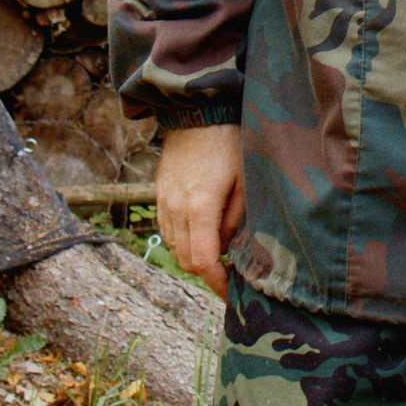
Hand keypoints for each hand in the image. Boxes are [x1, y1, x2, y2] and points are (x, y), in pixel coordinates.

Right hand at [156, 123, 244, 292]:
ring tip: (219, 253)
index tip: (232, 292)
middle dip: (208, 273)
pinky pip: (167, 231)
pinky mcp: (159, 195)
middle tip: (231, 274)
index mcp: (200, 207)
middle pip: (186, 260)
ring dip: (195, 257)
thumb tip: (228, 249)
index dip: (217, 283)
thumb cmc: (229, 144)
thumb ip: (236, 221)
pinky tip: (202, 234)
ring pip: (174, 248)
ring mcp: (164, 202)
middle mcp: (176, 209)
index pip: (203, 262)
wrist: (197, 113)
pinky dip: (183, 241)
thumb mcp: (245, 182)